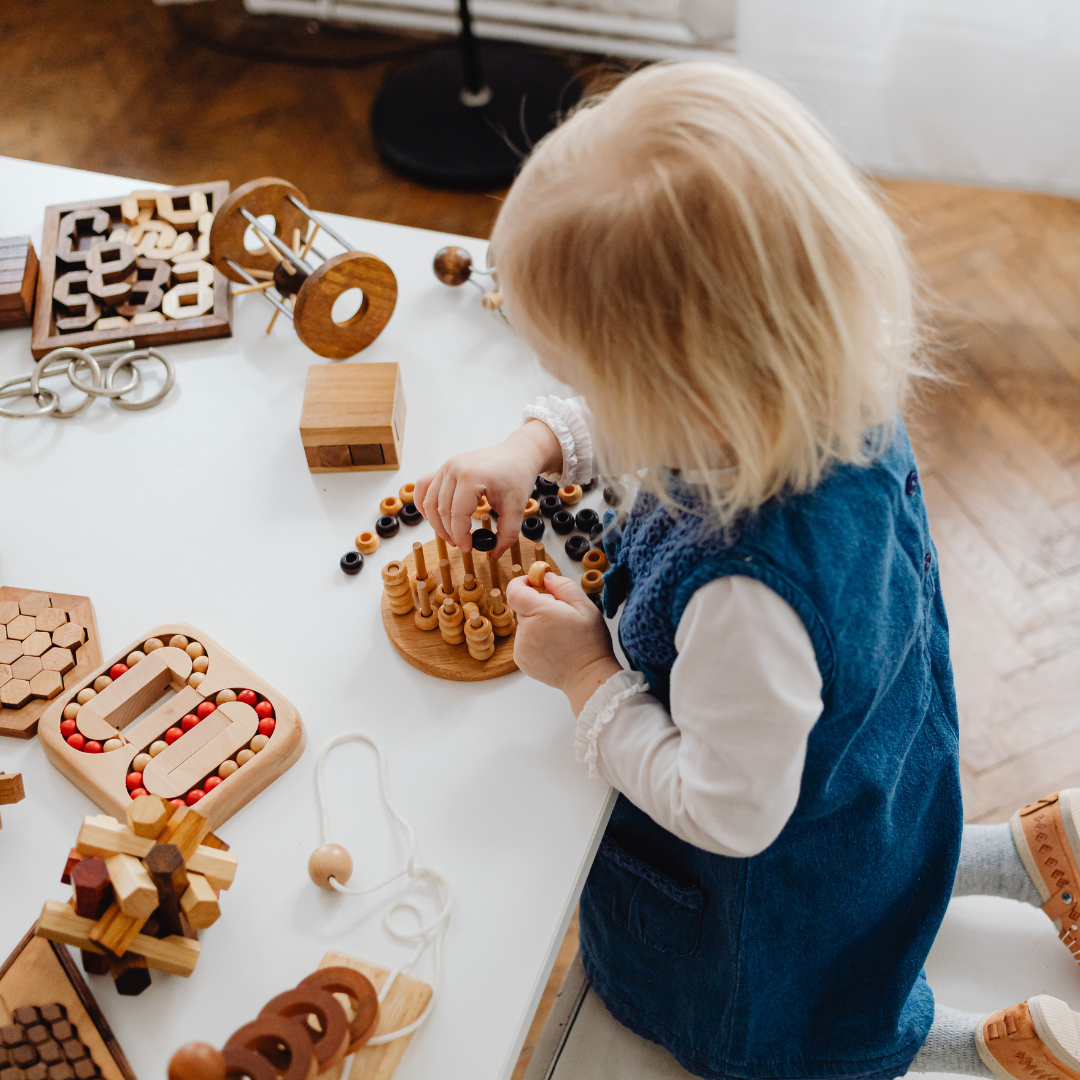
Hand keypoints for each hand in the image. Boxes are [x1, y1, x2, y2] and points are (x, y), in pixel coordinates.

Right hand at [414, 421, 560, 554]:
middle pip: (441, 510)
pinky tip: (431, 517)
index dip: (460, 536)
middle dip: (449, 532)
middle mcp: (454, 468)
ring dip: (436, 523)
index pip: (457, 515)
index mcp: (471, 477)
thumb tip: (494, 552)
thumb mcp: (516, 508)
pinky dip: (423, 503)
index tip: (468, 548)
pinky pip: (424, 486)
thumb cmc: (517, 477)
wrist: (517, 454)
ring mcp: (447, 466)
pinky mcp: (444, 467)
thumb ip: (507, 534)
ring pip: (429, 501)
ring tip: (450, 535)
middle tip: (460, 544)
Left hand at [506, 572, 622, 715]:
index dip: (522, 583)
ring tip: (558, 635)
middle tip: (559, 616)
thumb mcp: (585, 606)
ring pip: (524, 625)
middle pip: (522, 608)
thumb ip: (563, 586)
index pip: (514, 590)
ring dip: (536, 624)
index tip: (535, 584)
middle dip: (537, 606)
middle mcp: (526, 630)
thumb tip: (546, 578)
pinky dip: (535, 640)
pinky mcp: (521, 660)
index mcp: (540, 613)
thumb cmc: (590, 643)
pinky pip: (524, 641)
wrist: (588, 677)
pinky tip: (553, 647)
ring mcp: (521, 647)